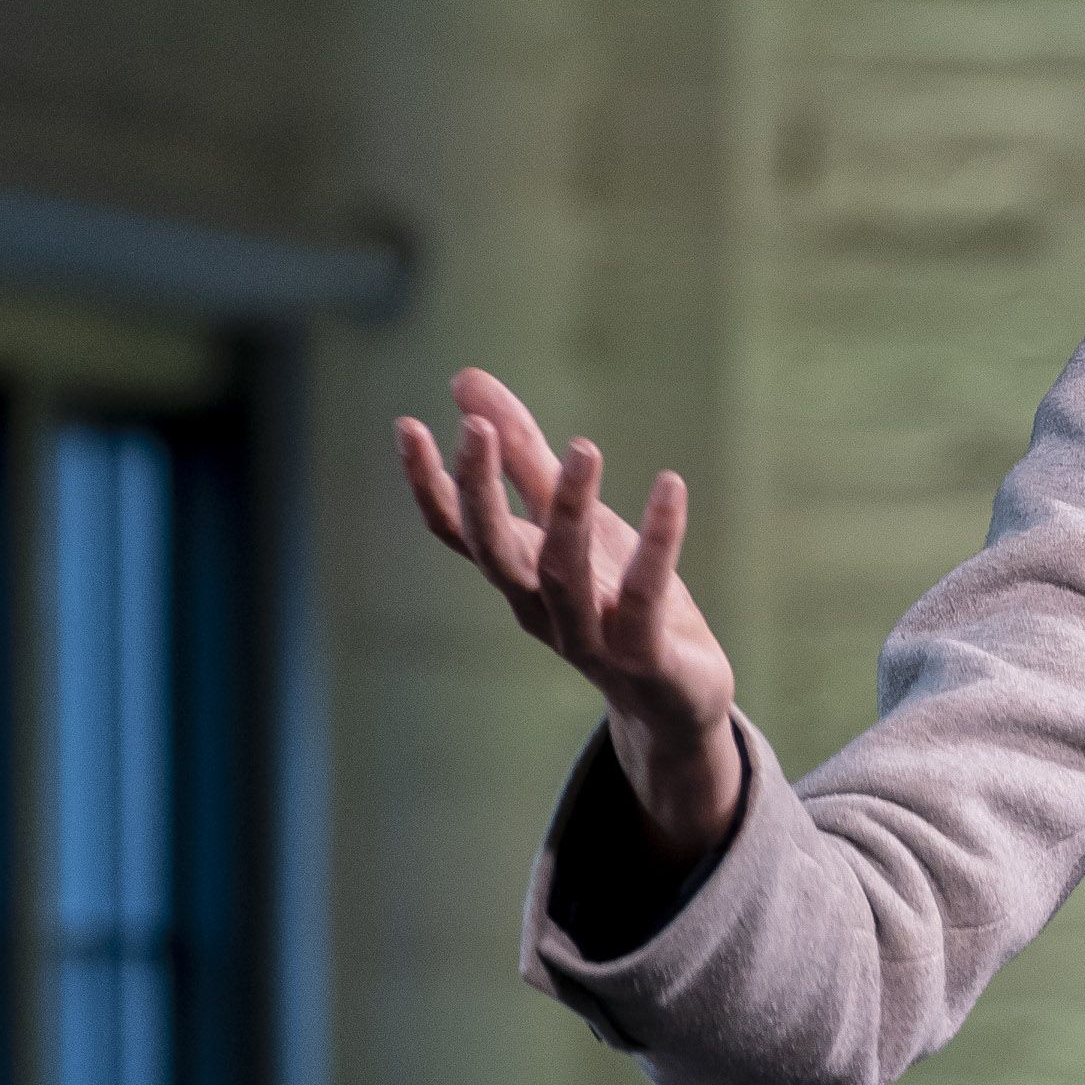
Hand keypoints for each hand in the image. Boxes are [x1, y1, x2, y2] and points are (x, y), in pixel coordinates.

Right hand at [395, 367, 743, 862]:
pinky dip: (658, 541)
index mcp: (519, 577)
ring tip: (584, 447)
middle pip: (497, 553)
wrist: (676, 705)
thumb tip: (464, 379)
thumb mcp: (574, 519)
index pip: (458, 532)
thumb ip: (524, 456)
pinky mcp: (646, 657)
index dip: (429, 484)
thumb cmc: (619, 600)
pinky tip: (671, 487)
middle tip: (476, 428)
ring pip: (565, 574)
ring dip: (569, 511)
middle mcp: (542, 609)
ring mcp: (591, 638)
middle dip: (481, 492)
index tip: (408, 425)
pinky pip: (645, 596)